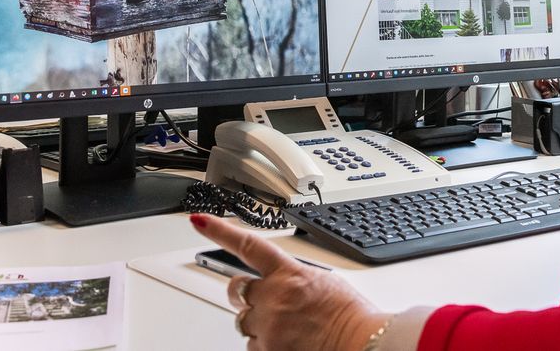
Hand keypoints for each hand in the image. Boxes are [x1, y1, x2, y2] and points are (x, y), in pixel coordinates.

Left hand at [190, 214, 389, 350]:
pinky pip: (252, 346)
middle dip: (243, 293)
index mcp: (289, 272)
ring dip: (258, 322)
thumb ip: (294, 278)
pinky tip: (288, 342)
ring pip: (243, 321)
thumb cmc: (348, 314)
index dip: (219, 231)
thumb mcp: (323, 281)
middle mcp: (274, 296)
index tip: (199, 221)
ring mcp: (268, 324)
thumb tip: (281, 284)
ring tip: (288, 327)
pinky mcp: (267, 349)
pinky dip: (265, 344)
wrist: (360, 343)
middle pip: (236, 289)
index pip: (247, 245)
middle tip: (262, 300)